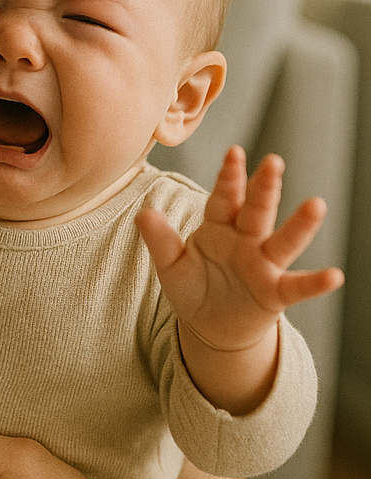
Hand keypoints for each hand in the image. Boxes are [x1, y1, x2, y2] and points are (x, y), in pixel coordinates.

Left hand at [136, 146, 342, 352]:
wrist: (210, 326)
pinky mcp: (276, 292)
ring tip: (316, 205)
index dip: (229, 177)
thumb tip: (143, 213)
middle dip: (264, 187)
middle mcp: (246, 240)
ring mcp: (264, 265)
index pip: (224, 198)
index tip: (234, 152)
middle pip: (257, 210)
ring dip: (300, 225)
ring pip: (283, 241)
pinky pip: (298, 286)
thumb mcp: (170, 265)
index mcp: (219, 226)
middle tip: (273, 162)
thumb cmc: (193, 287)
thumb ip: (160, 240)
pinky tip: (334, 276)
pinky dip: (316, 282)